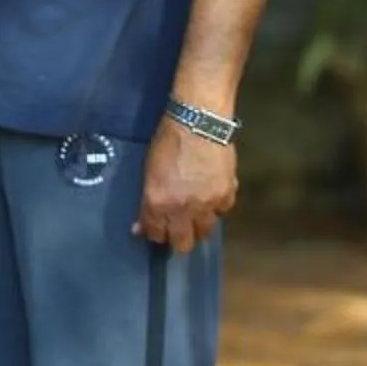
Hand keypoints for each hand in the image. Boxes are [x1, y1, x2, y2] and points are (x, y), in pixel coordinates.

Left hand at [134, 118, 236, 251]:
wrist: (198, 122)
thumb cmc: (167, 140)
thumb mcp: (149, 171)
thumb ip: (148, 199)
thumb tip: (140, 224)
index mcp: (157, 203)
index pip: (155, 234)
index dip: (154, 233)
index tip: (155, 229)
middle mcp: (181, 211)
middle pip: (182, 243)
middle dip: (177, 238)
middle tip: (176, 227)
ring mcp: (206, 205)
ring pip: (204, 232)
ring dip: (198, 225)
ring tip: (195, 214)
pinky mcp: (226, 196)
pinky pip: (222, 211)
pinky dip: (217, 207)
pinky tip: (212, 197)